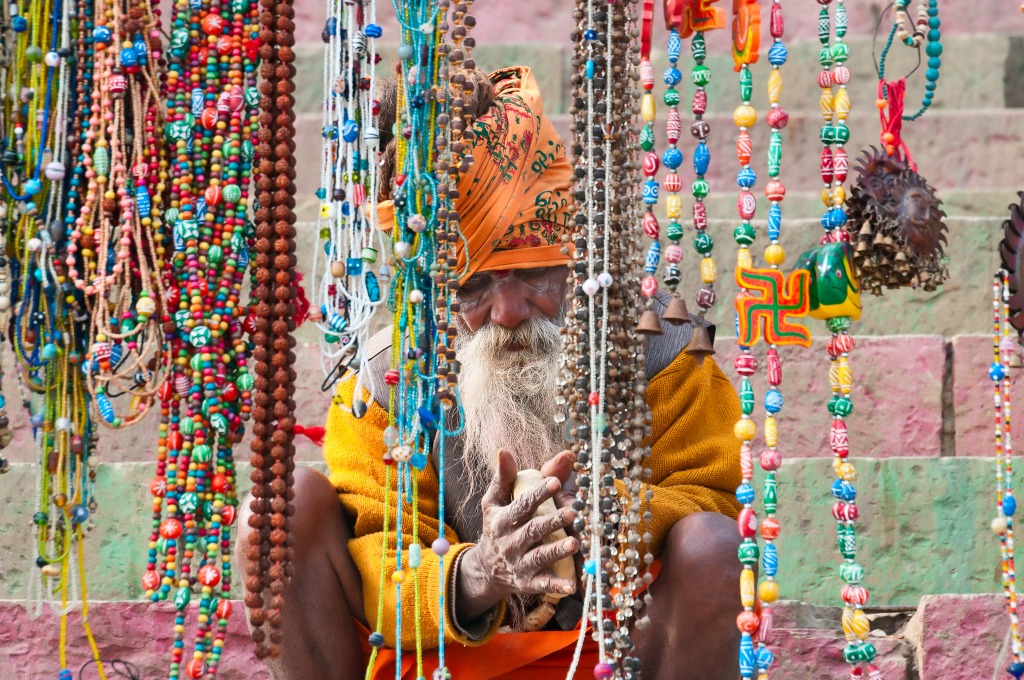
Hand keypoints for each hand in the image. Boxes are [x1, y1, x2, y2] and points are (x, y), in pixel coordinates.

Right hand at [455, 450, 578, 624]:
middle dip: (552, 521)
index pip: (522, 504)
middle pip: (532, 531)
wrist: (486, 567)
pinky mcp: (527, 582)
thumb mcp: (495, 500)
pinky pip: (542, 584)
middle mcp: (509, 542)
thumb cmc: (497, 524)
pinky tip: (571, 586)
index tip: (555, 481)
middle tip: (573, 511)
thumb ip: (505, 476)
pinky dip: (556, 586)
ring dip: (557, 551)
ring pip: (539, 557)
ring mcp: (518, 563)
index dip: (539, 493)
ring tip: (575, 542)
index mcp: (502, 519)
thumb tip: (505, 449)